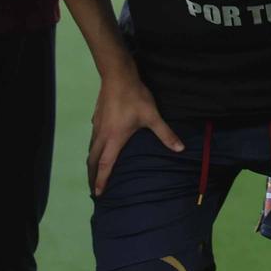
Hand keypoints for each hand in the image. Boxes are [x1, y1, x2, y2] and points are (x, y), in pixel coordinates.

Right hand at [88, 69, 182, 195]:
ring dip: (91, 164)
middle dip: (92, 176)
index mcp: (114, 139)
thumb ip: (165, 134)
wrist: (118, 77)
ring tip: (94, 173)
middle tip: (93, 189)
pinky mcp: (96, 119)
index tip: (97, 193)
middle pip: (93, 161)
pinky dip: (93, 150)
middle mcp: (102, 136)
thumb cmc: (135, 97)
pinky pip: (92, 140)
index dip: (101, 180)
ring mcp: (97, 127)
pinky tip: (98, 149)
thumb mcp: (153, 116)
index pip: (105, 165)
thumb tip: (180, 149)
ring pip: (91, 150)